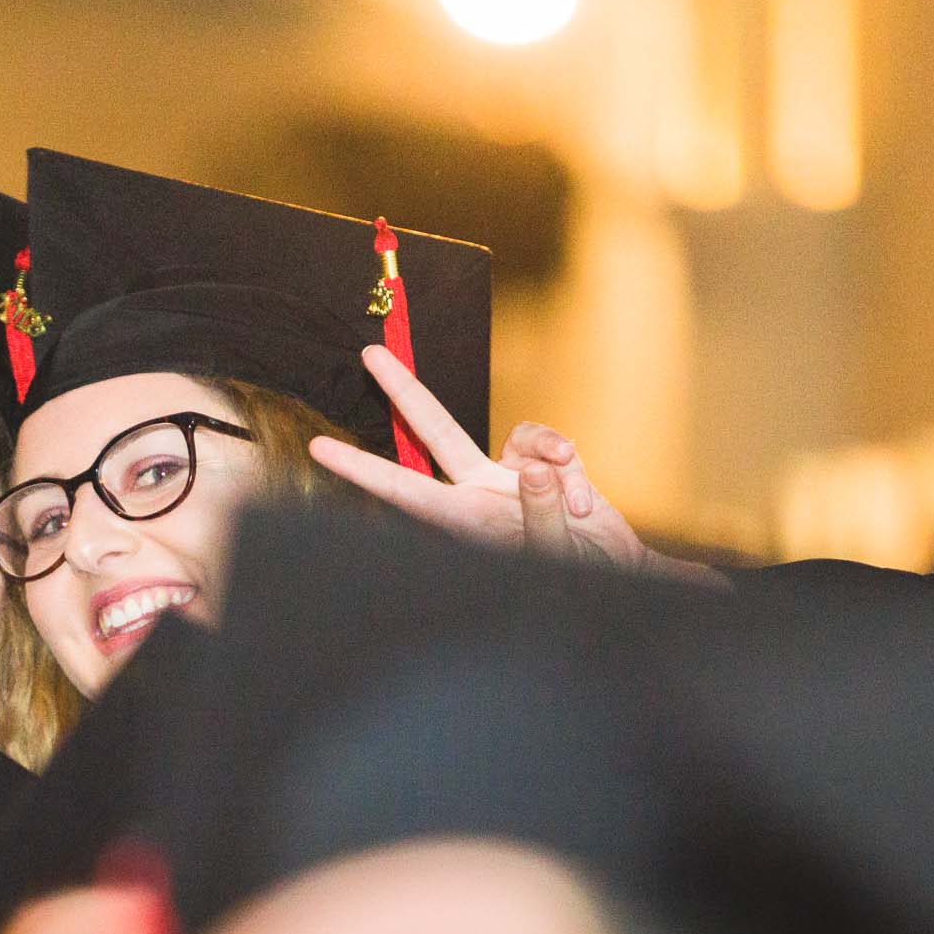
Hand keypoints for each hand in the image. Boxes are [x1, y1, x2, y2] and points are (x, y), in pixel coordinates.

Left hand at [308, 346, 722, 584]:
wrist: (617, 578)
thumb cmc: (578, 579)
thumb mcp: (557, 554)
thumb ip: (542, 511)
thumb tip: (530, 468)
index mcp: (466, 520)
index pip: (402, 489)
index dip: (359, 468)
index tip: (317, 448)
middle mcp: (477, 495)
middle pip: (434, 431)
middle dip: (403, 391)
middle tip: (368, 354)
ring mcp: (508, 480)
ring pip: (519, 437)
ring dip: (557, 459)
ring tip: (582, 509)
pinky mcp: (542, 470)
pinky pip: (551, 446)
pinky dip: (575, 468)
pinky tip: (586, 503)